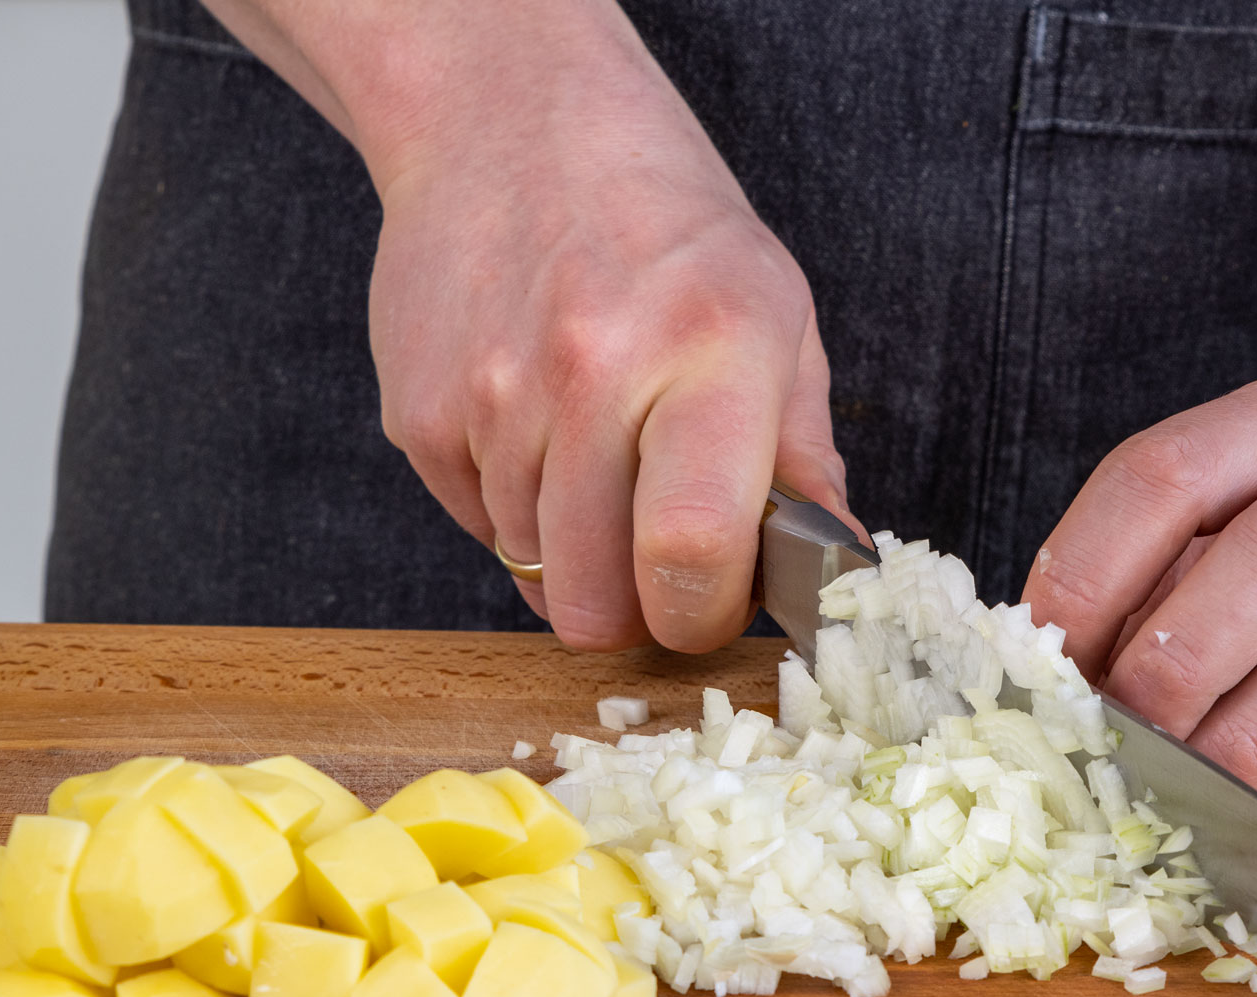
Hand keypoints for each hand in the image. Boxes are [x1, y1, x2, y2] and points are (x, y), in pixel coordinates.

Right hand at [365, 0, 851, 651]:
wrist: (510, 122)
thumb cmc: (663, 225)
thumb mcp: (775, 313)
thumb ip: (804, 454)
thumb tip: (837, 568)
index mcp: (709, 347)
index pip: (694, 550)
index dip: (705, 614)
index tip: (712, 601)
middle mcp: (592, 369)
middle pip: (597, 604)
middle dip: (635, 608)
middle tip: (658, 554)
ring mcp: (491, 395)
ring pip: (533, 575)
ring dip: (574, 551)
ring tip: (598, 455)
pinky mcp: (418, 415)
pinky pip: (477, 530)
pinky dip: (514, 507)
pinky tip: (537, 428)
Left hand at [1022, 356, 1256, 814]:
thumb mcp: (1251, 502)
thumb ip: (1162, 567)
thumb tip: (1051, 673)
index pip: (1170, 472)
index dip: (1088, 567)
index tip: (1038, 653)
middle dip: (1169, 658)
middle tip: (1105, 731)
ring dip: (1235, 732)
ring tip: (1163, 781)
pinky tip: (1235, 808)